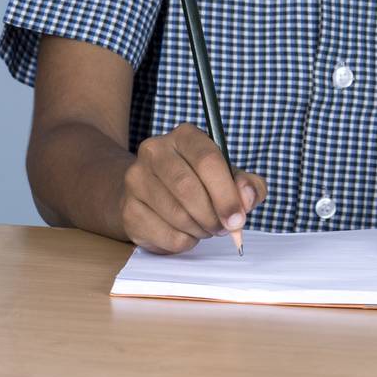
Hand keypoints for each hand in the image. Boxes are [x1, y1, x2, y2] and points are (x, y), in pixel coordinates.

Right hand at [119, 122, 266, 253]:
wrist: (150, 193)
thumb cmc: (198, 182)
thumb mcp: (228, 176)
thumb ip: (247, 185)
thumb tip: (248, 199)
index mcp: (184, 135)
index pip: (207, 161)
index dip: (226, 194)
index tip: (238, 219)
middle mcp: (155, 151)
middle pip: (188, 188)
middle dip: (213, 215)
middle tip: (224, 228)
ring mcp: (136, 179)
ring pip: (177, 214)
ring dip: (200, 229)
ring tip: (207, 227)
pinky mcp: (128, 209)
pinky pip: (164, 234)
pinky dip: (184, 241)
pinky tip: (187, 233)